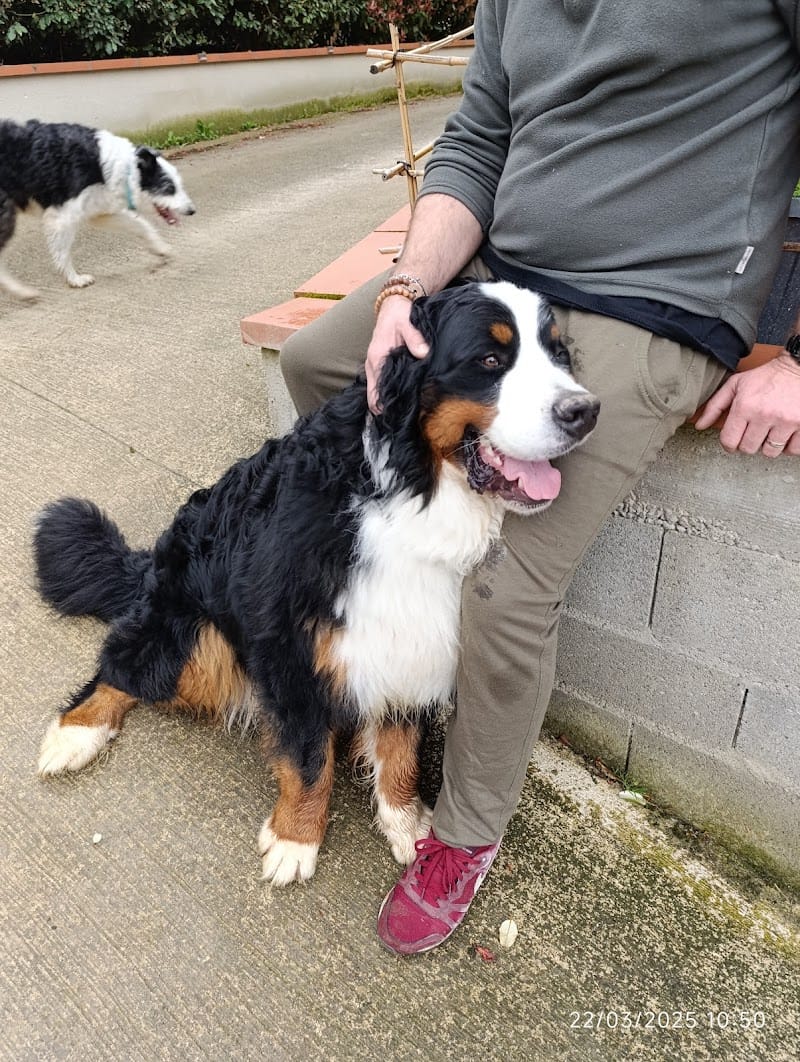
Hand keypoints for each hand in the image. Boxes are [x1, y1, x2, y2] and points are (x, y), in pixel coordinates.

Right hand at [366, 295, 429, 412]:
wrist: (393, 304)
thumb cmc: (400, 314)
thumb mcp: (408, 324)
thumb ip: (415, 339)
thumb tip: (423, 354)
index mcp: (377, 357)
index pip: (375, 391)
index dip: (383, 407)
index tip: (396, 417)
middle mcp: (372, 364)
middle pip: (373, 396)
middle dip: (384, 410)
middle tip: (400, 422)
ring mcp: (374, 364)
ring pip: (376, 391)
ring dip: (385, 403)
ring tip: (401, 415)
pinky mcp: (379, 363)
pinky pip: (379, 384)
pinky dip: (386, 393)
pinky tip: (399, 401)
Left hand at [694, 354, 799, 456]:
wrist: (797, 367)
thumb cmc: (766, 377)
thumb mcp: (736, 385)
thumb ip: (715, 406)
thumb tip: (699, 426)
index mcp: (745, 406)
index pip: (729, 441)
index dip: (729, 444)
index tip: (734, 441)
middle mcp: (764, 415)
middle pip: (748, 449)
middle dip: (748, 443)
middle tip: (754, 432)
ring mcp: (786, 421)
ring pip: (770, 452)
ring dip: (768, 445)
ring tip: (770, 431)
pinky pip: (792, 450)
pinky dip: (788, 446)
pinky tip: (784, 434)